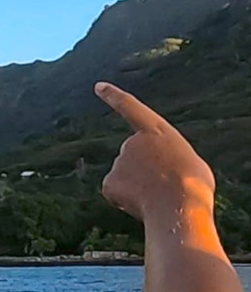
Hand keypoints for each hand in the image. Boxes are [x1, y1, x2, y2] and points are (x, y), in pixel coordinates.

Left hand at [96, 82, 214, 223]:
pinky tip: (142, 204)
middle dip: (146, 172)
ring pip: (127, 177)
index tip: (97, 86)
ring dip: (140, 187)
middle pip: (135, 158)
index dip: (113, 96)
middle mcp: (131, 142)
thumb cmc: (194, 185)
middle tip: (166, 185)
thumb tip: (151, 174)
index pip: (130, 108)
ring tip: (159, 195)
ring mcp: (118, 161)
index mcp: (156, 131)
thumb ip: (165, 158)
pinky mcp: (109, 182)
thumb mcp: (187, 161)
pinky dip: (126, 200)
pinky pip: (116, 193)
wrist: (180, 206)